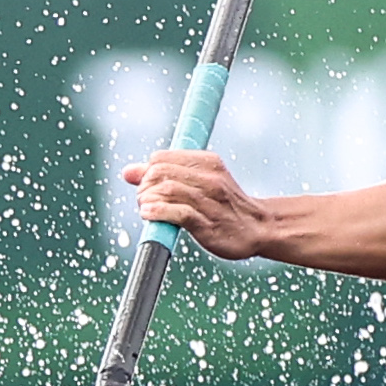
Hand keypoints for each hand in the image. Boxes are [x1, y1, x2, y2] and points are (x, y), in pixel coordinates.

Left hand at [130, 150, 278, 260]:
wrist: (258, 228)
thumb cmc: (224, 205)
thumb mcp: (197, 181)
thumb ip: (163, 175)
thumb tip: (128, 172)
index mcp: (208, 162)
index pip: (161, 158)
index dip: (146, 171)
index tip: (148, 186)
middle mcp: (211, 178)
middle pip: (160, 173)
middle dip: (144, 187)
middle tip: (144, 200)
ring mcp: (211, 201)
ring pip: (167, 191)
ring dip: (147, 201)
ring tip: (146, 209)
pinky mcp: (208, 224)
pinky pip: (177, 213)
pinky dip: (157, 213)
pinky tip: (149, 216)